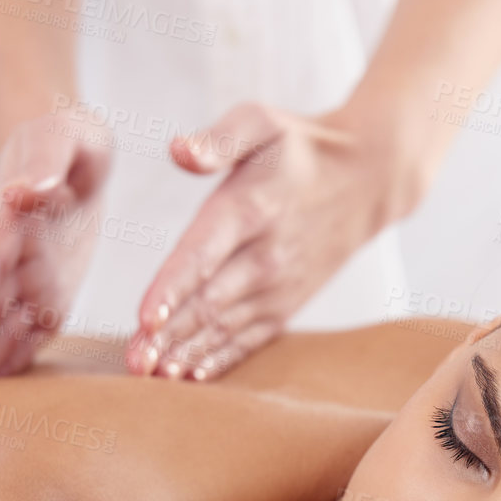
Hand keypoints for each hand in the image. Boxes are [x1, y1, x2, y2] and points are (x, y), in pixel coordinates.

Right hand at [0, 112, 112, 392]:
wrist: (68, 151)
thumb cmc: (70, 138)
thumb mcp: (70, 136)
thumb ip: (49, 159)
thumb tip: (25, 189)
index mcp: (11, 220)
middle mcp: (11, 255)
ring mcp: (25, 278)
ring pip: (0, 327)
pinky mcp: (47, 296)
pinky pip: (28, 333)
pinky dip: (11, 361)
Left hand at [126, 100, 422, 381]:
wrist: (368, 180)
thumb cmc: (301, 147)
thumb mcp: (261, 122)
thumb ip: (219, 138)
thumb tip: (178, 151)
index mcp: (250, 209)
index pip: (204, 253)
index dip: (173, 286)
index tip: (145, 317)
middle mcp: (265, 256)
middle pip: (208, 302)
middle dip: (167, 334)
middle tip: (132, 362)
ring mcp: (278, 287)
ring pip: (224, 327)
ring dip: (185, 354)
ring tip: (149, 376)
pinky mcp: (286, 305)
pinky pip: (248, 339)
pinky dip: (219, 360)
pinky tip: (188, 378)